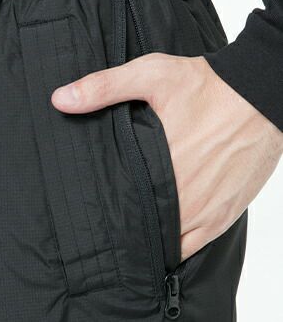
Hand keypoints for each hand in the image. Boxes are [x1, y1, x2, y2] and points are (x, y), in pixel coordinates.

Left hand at [52, 54, 282, 260]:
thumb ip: (104, 88)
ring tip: (132, 236)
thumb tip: (60, 99)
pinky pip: (198, 244)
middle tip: (108, 229)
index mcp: (161, 170)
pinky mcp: (227, 212)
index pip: (124, 212)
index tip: (93, 219)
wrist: (260, 93)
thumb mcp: (151, 76)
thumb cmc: (207, 86)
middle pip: (145, 231)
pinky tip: (164, 238)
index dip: (107, 221)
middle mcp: (186, 198)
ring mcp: (209, 210)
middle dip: (126, 232)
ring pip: (171, 245)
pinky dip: (179, 245)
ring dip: (152, 242)